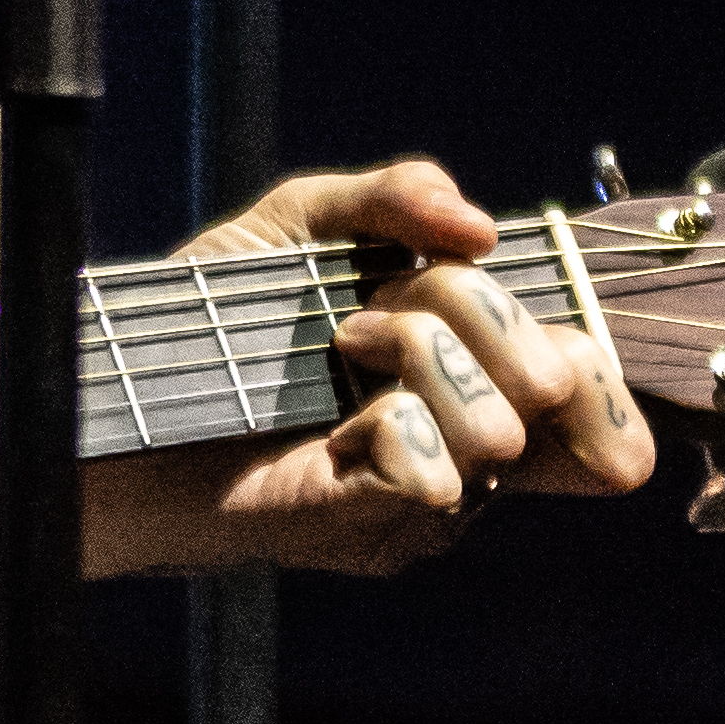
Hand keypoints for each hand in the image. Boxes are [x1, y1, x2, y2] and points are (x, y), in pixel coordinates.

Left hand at [88, 157, 653, 578]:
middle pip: (557, 382)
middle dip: (476, 310)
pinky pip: (430, 469)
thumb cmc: (217, 320)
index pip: (602, 400)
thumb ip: (396, 197)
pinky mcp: (368, 526)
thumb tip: (480, 224)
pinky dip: (385, 419)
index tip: (547, 318)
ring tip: (344, 344)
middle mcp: (467, 454)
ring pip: (496, 424)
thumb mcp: (307, 222)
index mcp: (472, 386)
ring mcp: (424, 501)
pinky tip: (332, 411)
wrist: (122, 390)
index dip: (599, 361)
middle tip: (382, 305)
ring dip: (417, 353)